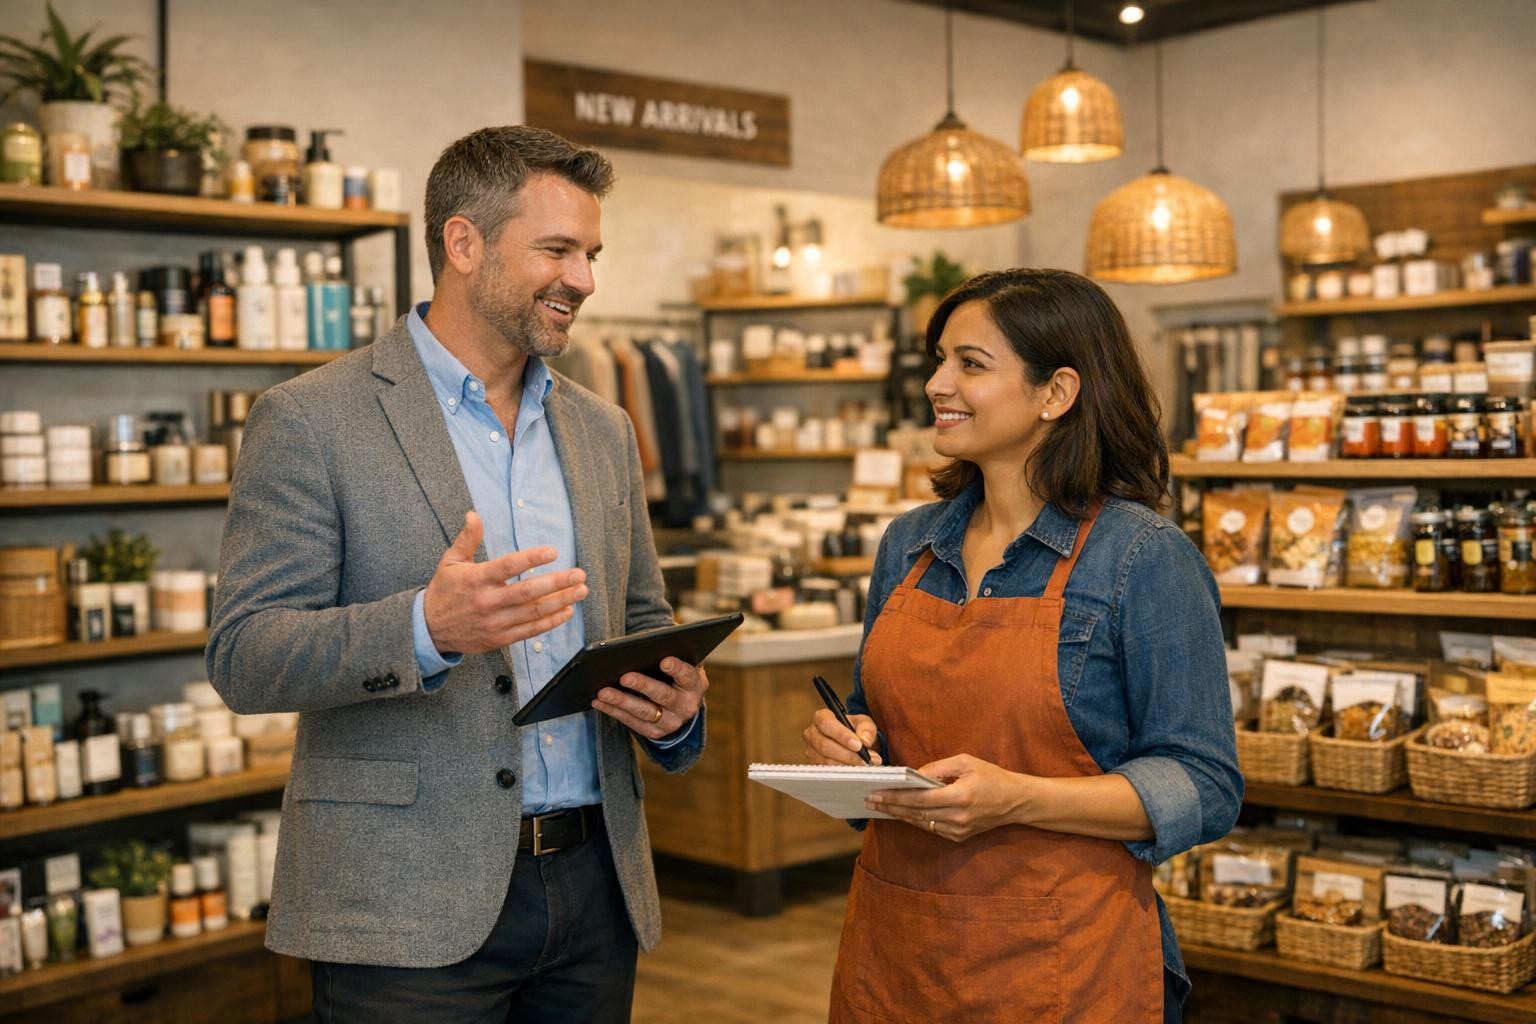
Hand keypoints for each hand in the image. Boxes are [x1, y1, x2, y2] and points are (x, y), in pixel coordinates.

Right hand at [422, 511, 588, 655]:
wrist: (430, 629)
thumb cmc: (444, 591)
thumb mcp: (450, 561)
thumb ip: (467, 539)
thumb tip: (474, 514)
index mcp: (476, 579)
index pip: (508, 566)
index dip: (532, 558)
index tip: (553, 551)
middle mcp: (488, 601)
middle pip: (528, 592)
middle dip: (557, 583)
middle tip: (579, 574)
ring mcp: (496, 622)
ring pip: (534, 612)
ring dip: (561, 601)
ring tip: (580, 591)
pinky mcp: (500, 638)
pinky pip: (530, 630)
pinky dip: (551, 622)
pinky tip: (567, 611)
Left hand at [593, 657, 708, 739]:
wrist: (681, 704)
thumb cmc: (677, 674)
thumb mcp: (684, 663)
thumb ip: (675, 653)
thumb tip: (652, 644)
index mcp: (695, 685)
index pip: (687, 676)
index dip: (676, 669)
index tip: (664, 661)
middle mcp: (686, 707)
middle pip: (663, 695)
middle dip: (643, 685)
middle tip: (624, 677)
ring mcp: (670, 722)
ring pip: (643, 711)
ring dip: (621, 701)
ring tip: (603, 692)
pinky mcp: (654, 732)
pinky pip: (630, 722)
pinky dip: (613, 711)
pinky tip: (599, 701)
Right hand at [803, 709, 881, 765]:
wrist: (852, 743)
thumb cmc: (855, 729)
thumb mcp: (864, 723)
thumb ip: (866, 729)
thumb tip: (864, 740)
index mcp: (821, 717)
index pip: (826, 724)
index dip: (841, 735)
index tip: (858, 745)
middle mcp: (812, 733)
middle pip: (825, 745)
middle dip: (847, 754)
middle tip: (865, 759)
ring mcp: (811, 751)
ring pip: (826, 761)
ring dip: (847, 765)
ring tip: (864, 764)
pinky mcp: (815, 765)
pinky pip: (828, 771)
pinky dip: (843, 772)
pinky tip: (855, 769)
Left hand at [866, 754, 1028, 841]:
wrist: (1016, 801)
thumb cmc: (991, 776)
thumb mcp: (965, 762)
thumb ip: (937, 767)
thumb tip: (913, 775)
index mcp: (960, 796)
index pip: (920, 799)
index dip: (896, 797)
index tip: (876, 793)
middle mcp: (958, 817)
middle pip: (916, 813)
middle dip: (891, 807)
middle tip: (870, 800)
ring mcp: (959, 830)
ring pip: (922, 823)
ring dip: (900, 814)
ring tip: (881, 805)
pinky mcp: (960, 836)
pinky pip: (932, 828)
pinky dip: (916, 819)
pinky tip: (903, 811)